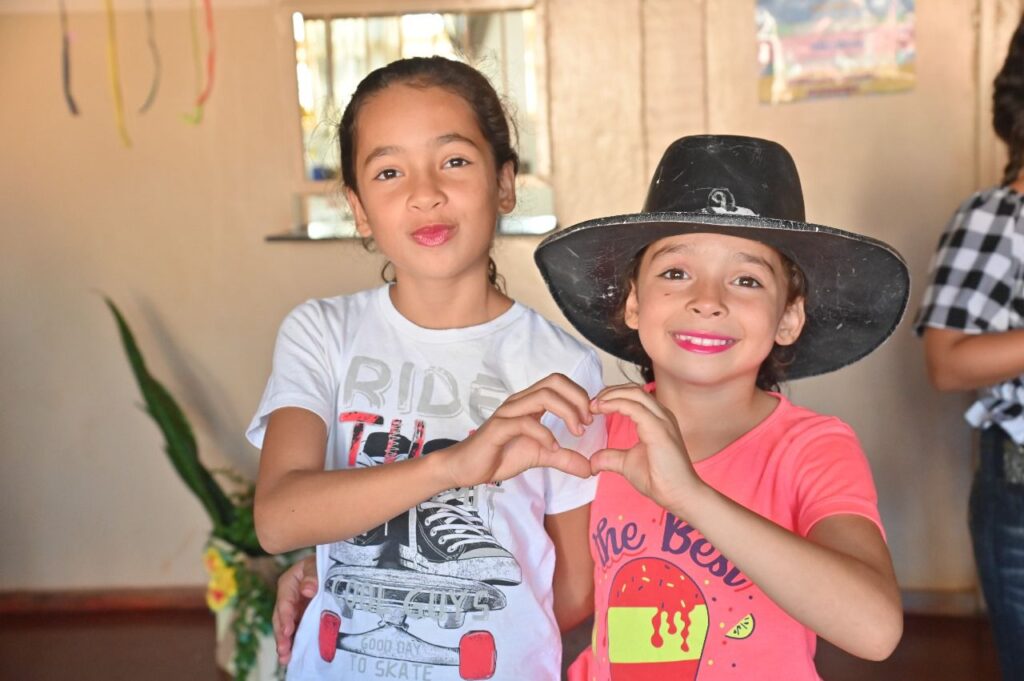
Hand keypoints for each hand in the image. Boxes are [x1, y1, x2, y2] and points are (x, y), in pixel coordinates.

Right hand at [272, 554, 316, 664]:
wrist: (333, 566)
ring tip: (285, 659)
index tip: (287, 630)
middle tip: (284, 650)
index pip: (284, 601)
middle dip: (282, 635)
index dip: (285, 617)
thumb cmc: (322, 563)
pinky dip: (295, 643)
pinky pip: (297, 630)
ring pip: (287, 628)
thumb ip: (312, 576)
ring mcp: (295, 609)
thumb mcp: (316, 564)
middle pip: (281, 618)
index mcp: (288, 583)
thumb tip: (307, 590)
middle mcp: (288, 598)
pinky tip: (294, 656)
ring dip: (286, 643)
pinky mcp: (302, 617)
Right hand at [442, 373, 593, 487]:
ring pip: (543, 396)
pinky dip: (545, 434)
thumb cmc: (500, 455)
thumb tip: (590, 469)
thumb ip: (564, 458)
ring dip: (567, 413)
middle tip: (586, 423)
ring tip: (576, 433)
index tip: (591, 418)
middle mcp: (520, 401)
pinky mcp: (498, 429)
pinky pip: (525, 423)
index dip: (580, 395)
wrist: (466, 467)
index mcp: (530, 402)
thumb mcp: (540, 456)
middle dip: (578, 399)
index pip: (559, 382)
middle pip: (554, 382)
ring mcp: (508, 413)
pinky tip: (552, 448)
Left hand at [589, 384, 702, 508]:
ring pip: (635, 393)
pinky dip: (616, 404)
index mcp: (657, 420)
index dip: (612, 396)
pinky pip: (635, 408)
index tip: (594, 407)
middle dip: (610, 391)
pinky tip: (602, 409)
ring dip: (611, 395)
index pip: (634, 396)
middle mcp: (662, 415)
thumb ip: (610, 458)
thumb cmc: (660, 479)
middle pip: (634, 389)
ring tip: (594, 405)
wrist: (678, 495)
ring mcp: (663, 420)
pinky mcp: (659, 429)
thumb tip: (592, 461)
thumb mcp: (627, 464)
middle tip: (591, 403)